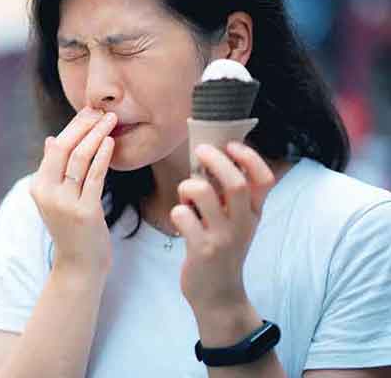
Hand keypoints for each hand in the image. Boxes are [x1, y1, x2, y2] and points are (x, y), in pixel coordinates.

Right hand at [29, 107, 117, 276]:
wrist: (79, 265)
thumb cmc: (72, 229)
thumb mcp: (55, 198)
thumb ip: (53, 170)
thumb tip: (51, 139)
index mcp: (38, 186)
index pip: (56, 147)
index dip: (74, 126)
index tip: (90, 111)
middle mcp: (47, 193)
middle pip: (65, 148)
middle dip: (85, 125)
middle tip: (102, 110)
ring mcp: (65, 203)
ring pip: (80, 158)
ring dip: (96, 135)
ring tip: (111, 120)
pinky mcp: (85, 212)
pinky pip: (95, 177)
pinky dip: (103, 156)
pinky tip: (110, 142)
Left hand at [170, 142, 275, 313]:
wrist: (219, 295)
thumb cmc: (222, 249)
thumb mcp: (236, 222)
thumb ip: (228, 195)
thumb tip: (210, 155)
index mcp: (254, 213)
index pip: (264, 179)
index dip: (249, 158)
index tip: (231, 145)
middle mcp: (243, 224)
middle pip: (235, 183)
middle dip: (215, 160)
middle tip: (200, 151)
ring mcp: (223, 238)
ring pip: (202, 194)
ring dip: (188, 186)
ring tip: (187, 196)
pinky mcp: (202, 250)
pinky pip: (183, 216)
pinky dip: (177, 211)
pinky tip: (181, 221)